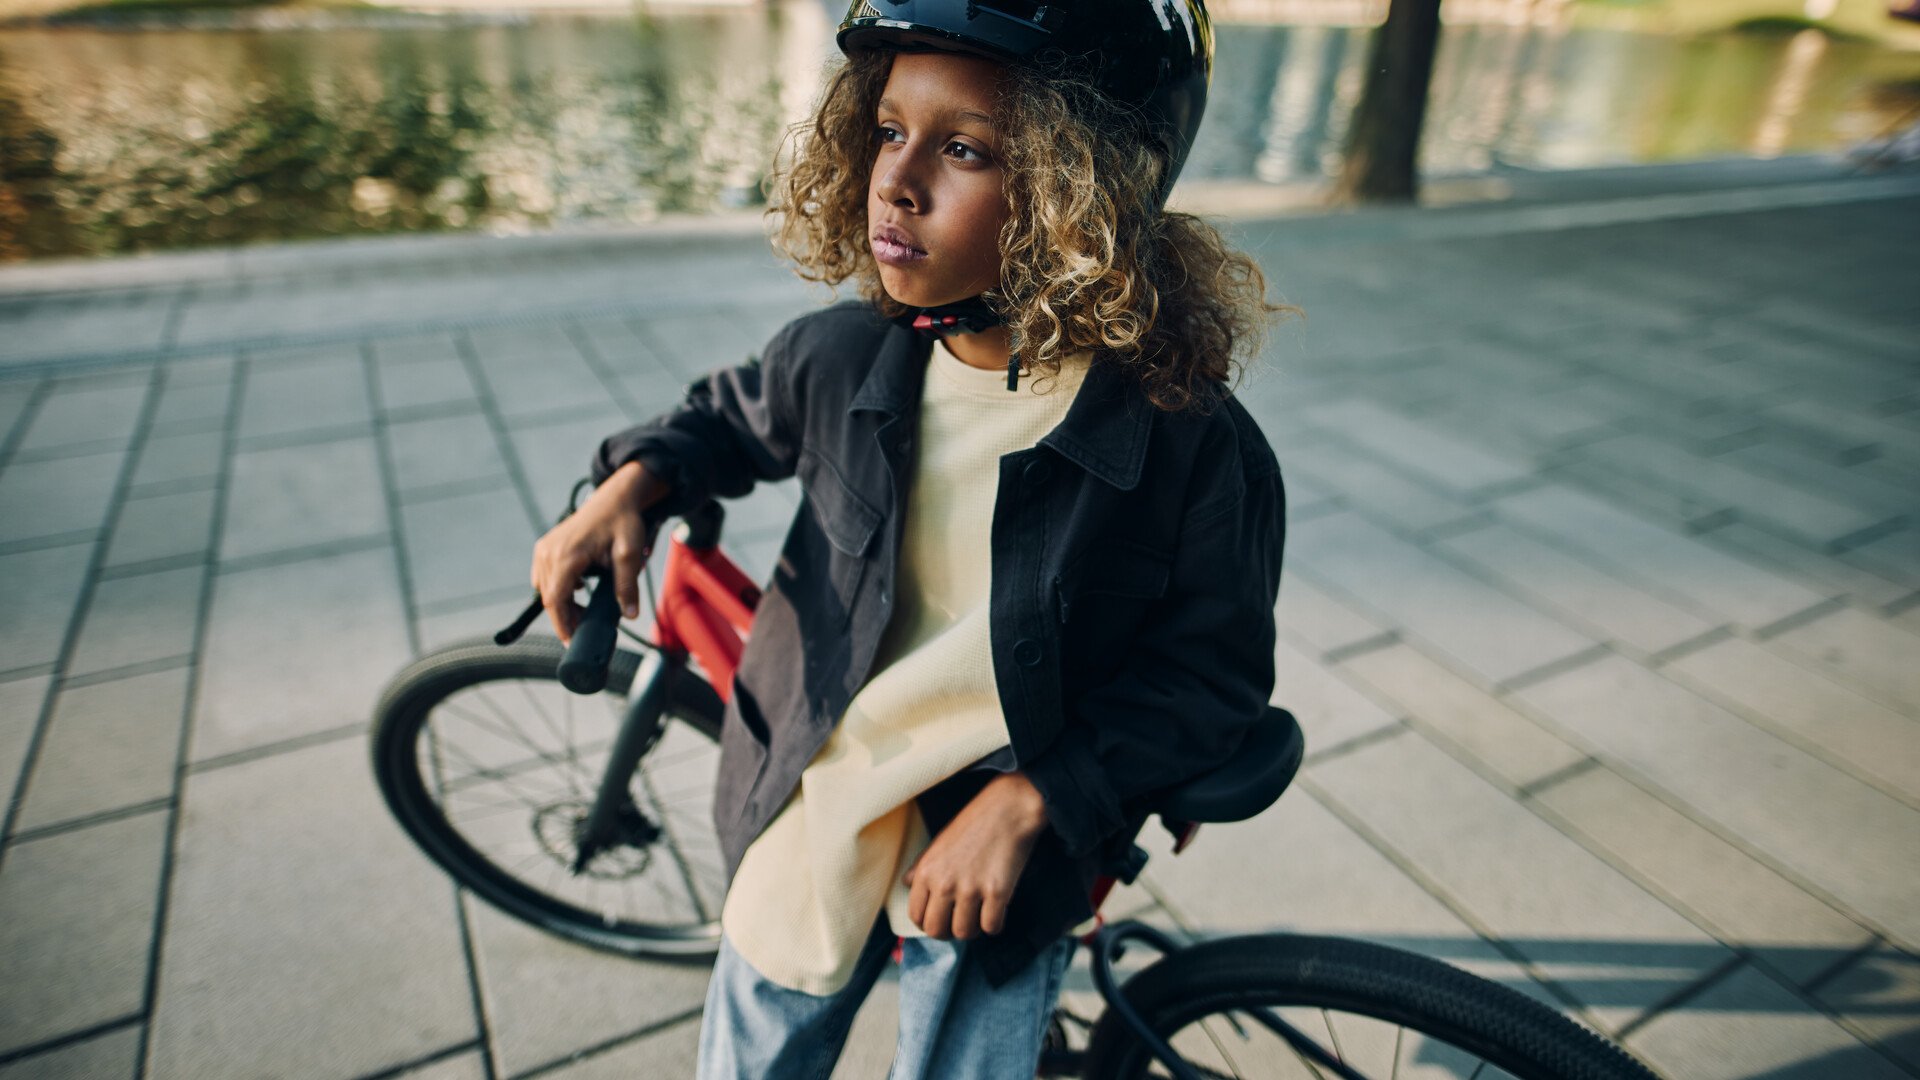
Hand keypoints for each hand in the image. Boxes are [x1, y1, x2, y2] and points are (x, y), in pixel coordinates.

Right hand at [529, 460, 668, 645]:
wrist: (614, 499)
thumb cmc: (622, 523)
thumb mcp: (630, 554)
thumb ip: (627, 585)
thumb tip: (630, 614)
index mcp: (567, 555)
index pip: (555, 600)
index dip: (562, 624)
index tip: (571, 642)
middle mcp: (549, 552)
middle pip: (550, 598)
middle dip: (566, 617)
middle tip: (586, 628)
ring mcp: (544, 549)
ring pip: (545, 589)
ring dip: (563, 604)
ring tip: (586, 611)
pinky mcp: (545, 547)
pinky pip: (544, 577)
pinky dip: (559, 589)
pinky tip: (579, 590)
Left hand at [903, 771, 1049, 939]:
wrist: (1008, 808)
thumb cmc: (973, 823)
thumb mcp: (939, 842)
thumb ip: (921, 866)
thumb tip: (905, 884)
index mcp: (927, 871)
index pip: (916, 915)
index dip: (927, 923)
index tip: (939, 921)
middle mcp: (944, 883)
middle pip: (937, 930)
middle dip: (948, 933)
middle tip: (959, 923)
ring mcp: (971, 889)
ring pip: (965, 933)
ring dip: (973, 929)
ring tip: (979, 917)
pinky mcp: (997, 892)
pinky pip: (991, 926)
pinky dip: (995, 924)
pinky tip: (997, 911)